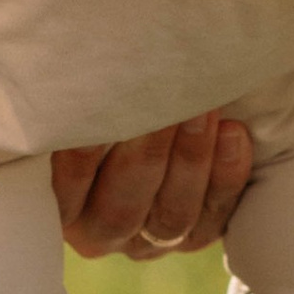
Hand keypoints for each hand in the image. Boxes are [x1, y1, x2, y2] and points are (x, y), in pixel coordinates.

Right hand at [52, 112, 253, 260]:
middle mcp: (102, 232)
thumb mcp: (76, 105)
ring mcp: (151, 240)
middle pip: (122, 208)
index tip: (98, 103)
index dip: (82, 153)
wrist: (154, 122)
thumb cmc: (102, 104)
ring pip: (171, 215)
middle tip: (163, 97)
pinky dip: (226, 174)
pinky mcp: (197, 235)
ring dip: (190, 158)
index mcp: (61, 207)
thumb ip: (69, 96)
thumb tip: (60, 53)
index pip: (66, 189)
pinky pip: (215, 215)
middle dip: (146, 152)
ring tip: (204, 108)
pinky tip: (232, 131)